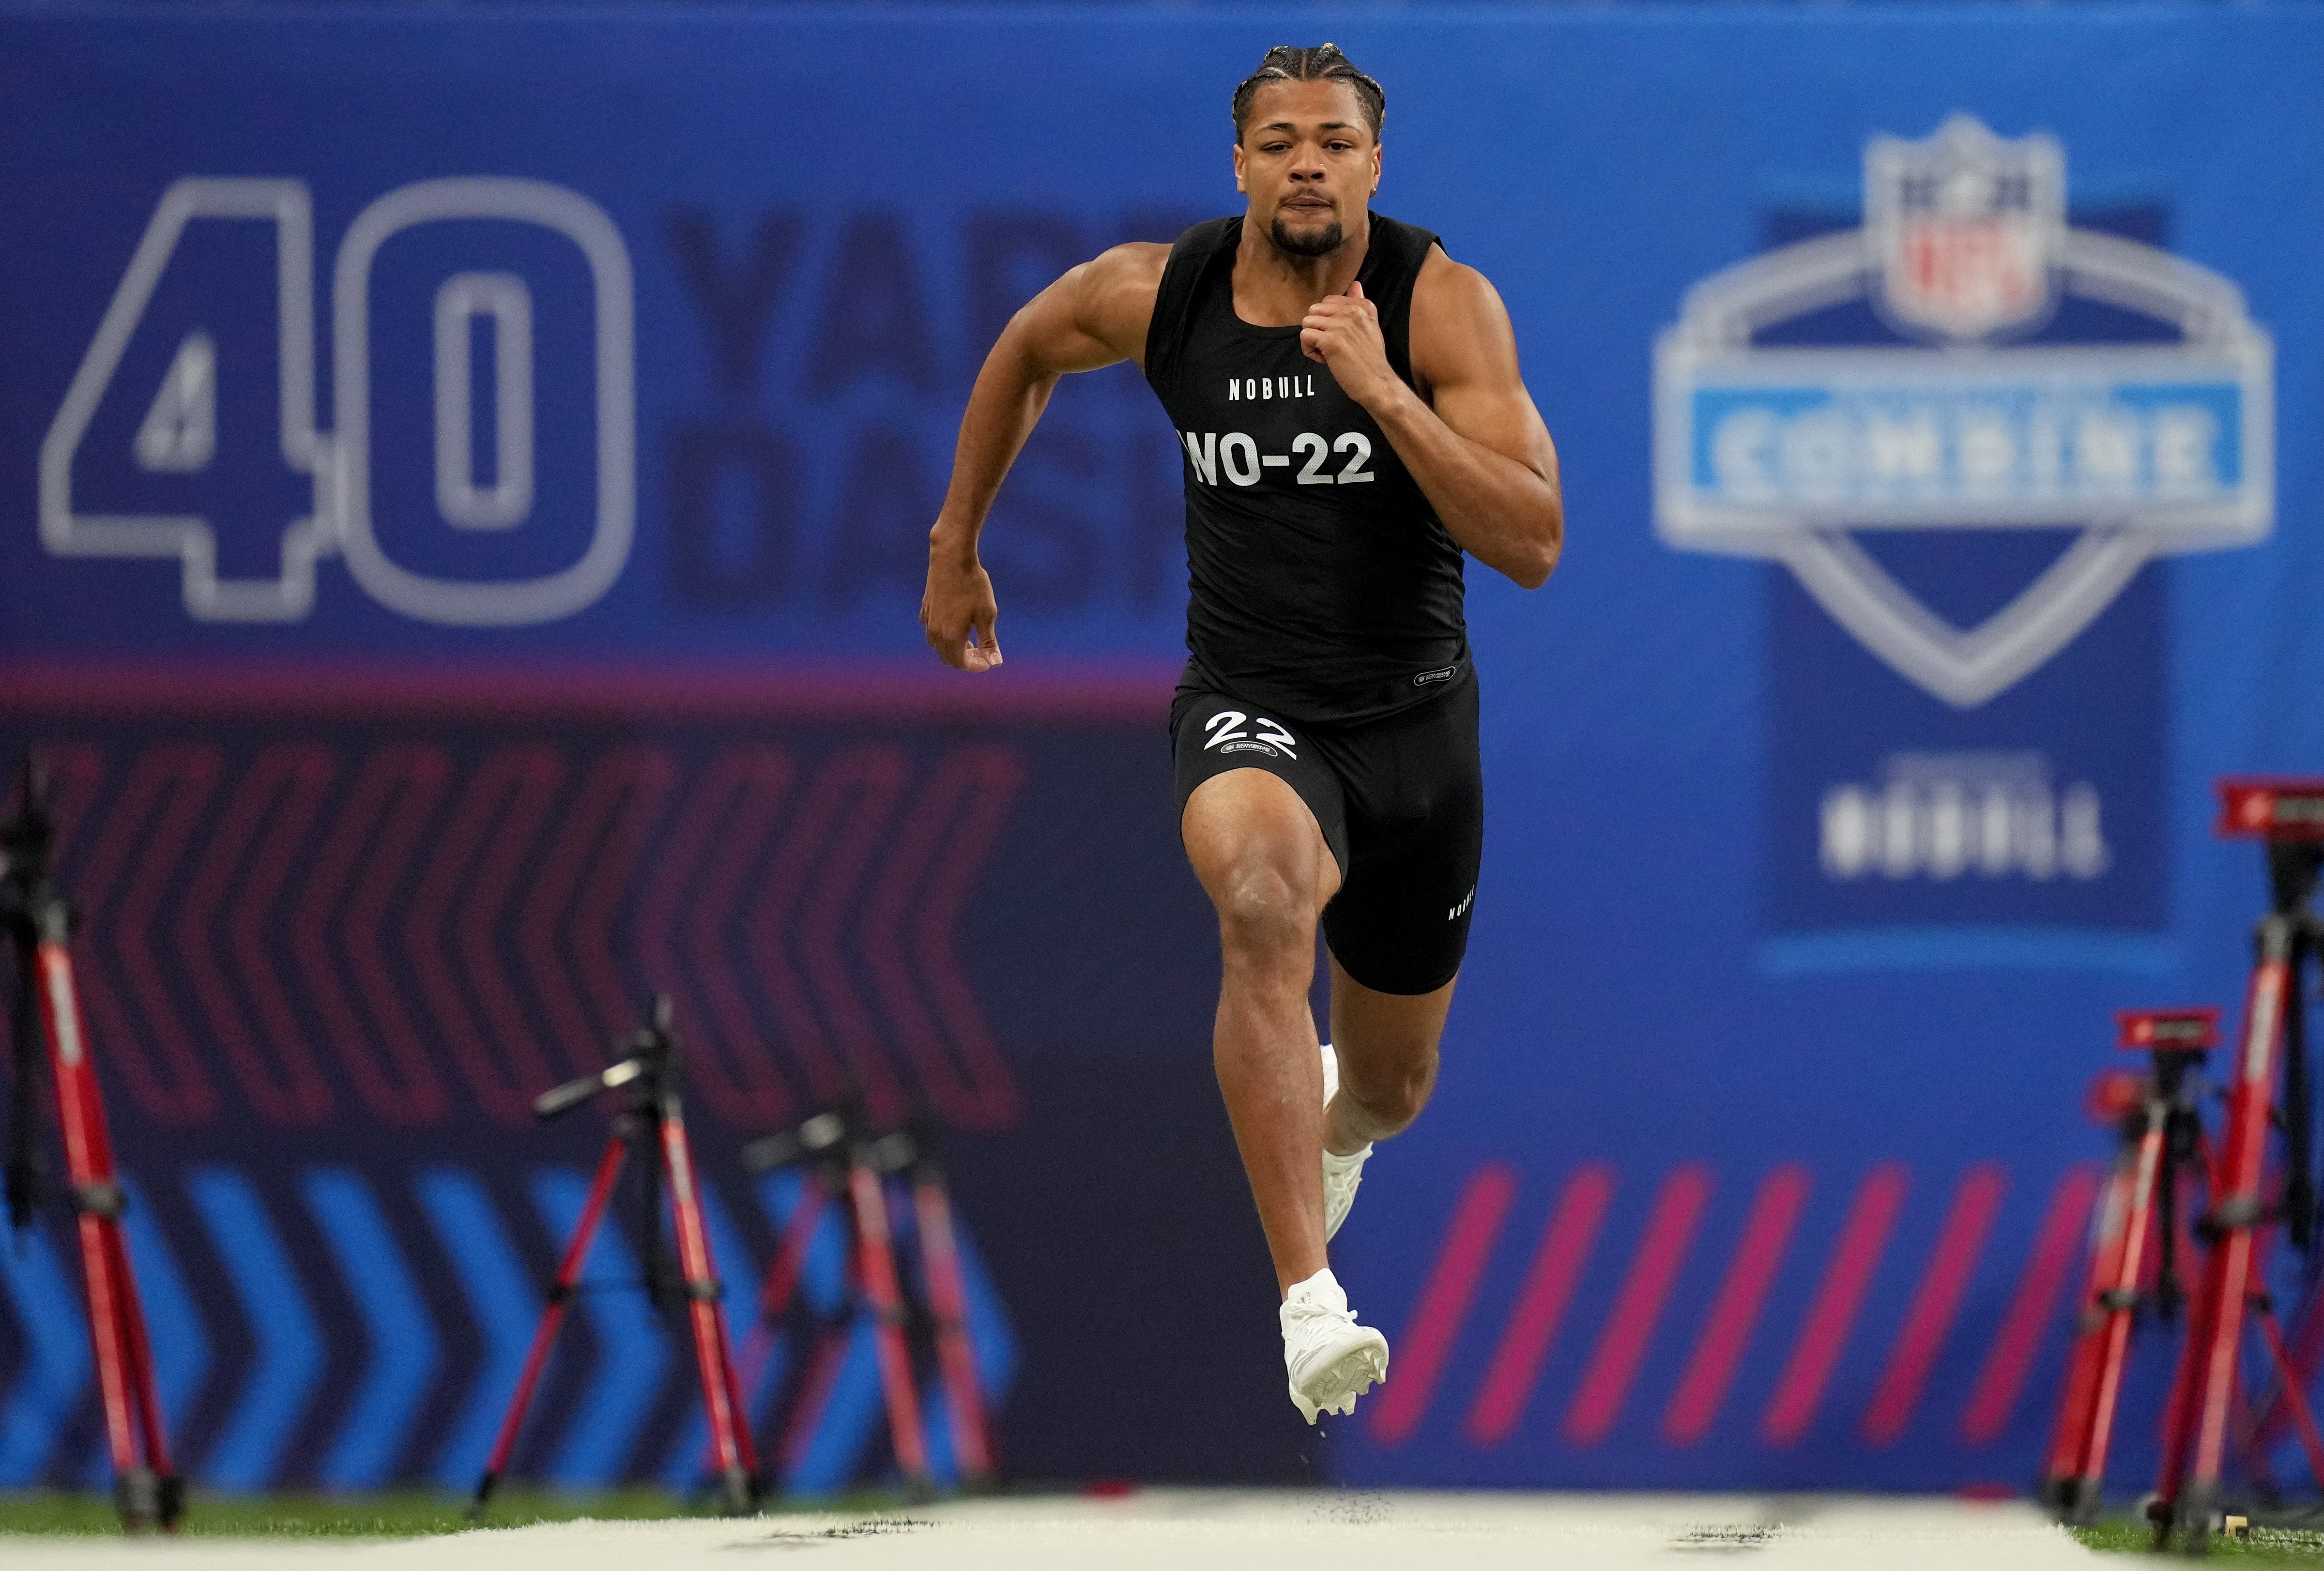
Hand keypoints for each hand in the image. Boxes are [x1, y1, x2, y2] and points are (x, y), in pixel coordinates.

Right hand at [921, 542, 1002, 671]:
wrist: (952, 558)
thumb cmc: (973, 585)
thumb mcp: (987, 615)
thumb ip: (989, 641)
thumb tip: (995, 663)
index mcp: (951, 637)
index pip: (962, 663)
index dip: (976, 666)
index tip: (989, 661)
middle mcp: (935, 632)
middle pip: (948, 658)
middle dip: (966, 660)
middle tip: (982, 652)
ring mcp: (927, 620)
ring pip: (938, 646)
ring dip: (953, 649)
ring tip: (970, 641)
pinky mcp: (925, 609)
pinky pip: (932, 631)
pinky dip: (944, 636)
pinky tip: (955, 626)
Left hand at [1300, 280, 1396, 408]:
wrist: (1377, 383)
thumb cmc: (1371, 360)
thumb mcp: (1371, 326)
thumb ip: (1360, 303)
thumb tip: (1355, 284)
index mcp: (1362, 306)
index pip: (1328, 301)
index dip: (1328, 320)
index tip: (1340, 337)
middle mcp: (1352, 312)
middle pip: (1314, 310)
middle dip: (1317, 328)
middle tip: (1331, 346)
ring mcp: (1341, 325)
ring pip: (1307, 323)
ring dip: (1312, 340)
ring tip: (1327, 353)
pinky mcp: (1331, 341)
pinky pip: (1305, 336)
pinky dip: (1309, 350)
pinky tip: (1323, 359)